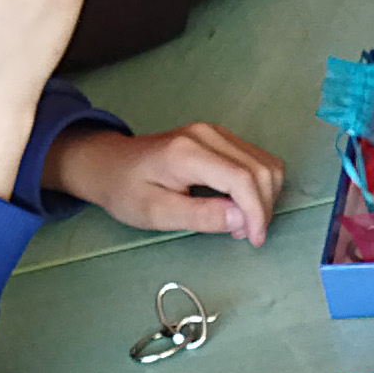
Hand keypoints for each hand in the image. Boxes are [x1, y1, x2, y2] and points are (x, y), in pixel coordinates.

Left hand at [48, 122, 284, 243]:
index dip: (256, 212)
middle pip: (260, 170)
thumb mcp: (157, 213)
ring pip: (265, 164)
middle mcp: (207, 134)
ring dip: (264, 198)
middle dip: (263, 208)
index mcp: (188, 152)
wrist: (109, 163)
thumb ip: (201, 216)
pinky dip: (258, 187)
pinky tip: (239, 206)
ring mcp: (215, 132)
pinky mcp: (219, 137)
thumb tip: (242, 220)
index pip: (242, 178)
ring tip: (240, 223)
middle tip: (245, 236)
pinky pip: (255, 160)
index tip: (254, 240)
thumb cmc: (126, 192)